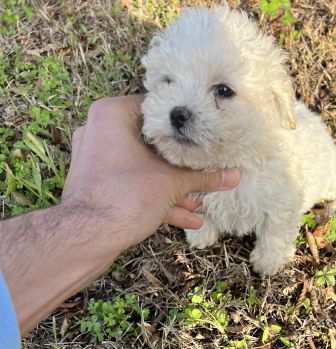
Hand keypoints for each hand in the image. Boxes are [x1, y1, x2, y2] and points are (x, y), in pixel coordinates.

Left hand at [62, 95, 239, 250]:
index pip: (157, 110)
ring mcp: (96, 160)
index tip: (204, 135)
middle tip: (204, 170)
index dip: (184, 125)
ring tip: (199, 201)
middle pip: (152, 144)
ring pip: (143, 169)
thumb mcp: (172, 183)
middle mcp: (99, 131)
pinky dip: (156, 199)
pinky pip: (132, 186)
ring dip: (172, 187)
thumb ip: (204, 177)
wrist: (88, 237)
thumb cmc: (126, 196)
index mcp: (113, 115)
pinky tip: (188, 219)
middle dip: (181, 165)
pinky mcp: (97, 186)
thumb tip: (234, 176)